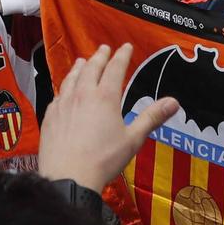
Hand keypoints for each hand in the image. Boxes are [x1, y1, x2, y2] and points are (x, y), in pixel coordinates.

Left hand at [37, 43, 178, 191]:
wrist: (69, 176)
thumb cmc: (104, 159)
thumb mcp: (133, 139)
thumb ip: (152, 118)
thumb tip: (173, 102)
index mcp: (105, 97)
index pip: (115, 68)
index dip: (122, 56)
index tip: (125, 47)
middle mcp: (82, 95)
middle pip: (91, 68)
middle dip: (99, 56)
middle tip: (104, 49)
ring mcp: (63, 104)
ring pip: (71, 78)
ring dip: (79, 68)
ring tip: (83, 62)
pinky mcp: (50, 117)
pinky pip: (57, 95)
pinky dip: (63, 87)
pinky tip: (64, 91)